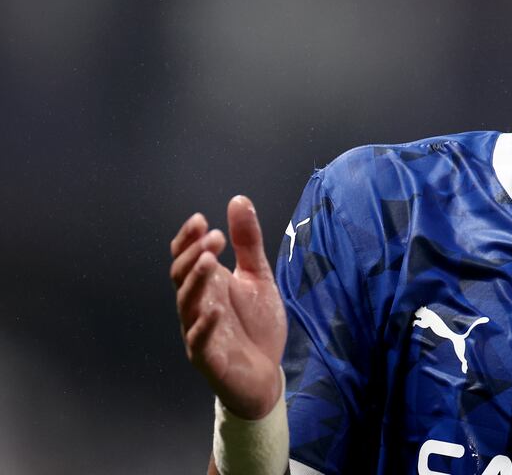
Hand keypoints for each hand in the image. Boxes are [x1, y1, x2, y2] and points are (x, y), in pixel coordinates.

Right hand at [170, 195, 286, 419]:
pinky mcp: (208, 358)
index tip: (200, 219)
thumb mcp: (257, 276)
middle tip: (214, 237)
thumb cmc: (256, 325)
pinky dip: (204, 325)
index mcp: (207, 285)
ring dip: (196, 282)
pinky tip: (214, 309)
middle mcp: (197, 305)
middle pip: (183, 276)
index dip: (188, 239)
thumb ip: (248, 242)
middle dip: (195, 255)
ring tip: (209, 261)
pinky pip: (199, 340)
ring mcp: (199, 331)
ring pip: (188, 304)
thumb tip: (238, 200)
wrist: (266, 374)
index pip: (186, 257)